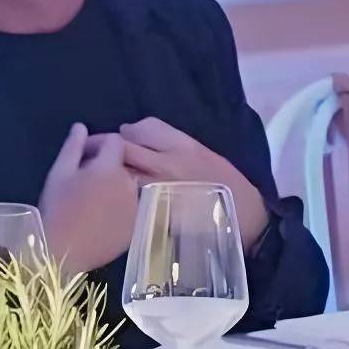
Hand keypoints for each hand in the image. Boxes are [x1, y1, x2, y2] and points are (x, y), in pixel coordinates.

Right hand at [38, 122, 143, 272]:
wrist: (63, 251)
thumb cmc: (57, 208)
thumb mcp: (59, 172)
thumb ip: (73, 146)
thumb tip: (81, 126)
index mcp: (110, 167)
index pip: (115, 141)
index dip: (98, 144)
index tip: (82, 156)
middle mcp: (129, 184)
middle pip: (122, 164)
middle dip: (106, 164)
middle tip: (83, 179)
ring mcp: (135, 207)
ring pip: (127, 186)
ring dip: (114, 185)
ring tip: (92, 199)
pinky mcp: (135, 226)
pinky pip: (130, 207)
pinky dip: (120, 206)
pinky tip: (100, 216)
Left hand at [113, 117, 270, 248]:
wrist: (242, 220)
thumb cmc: (228, 186)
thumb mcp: (206, 154)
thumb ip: (175, 145)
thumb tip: (143, 139)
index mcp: (183, 146)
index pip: (144, 127)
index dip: (131, 130)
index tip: (127, 136)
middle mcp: (165, 164)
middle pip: (124, 147)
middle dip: (111, 148)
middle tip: (106, 154)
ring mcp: (155, 190)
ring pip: (119, 174)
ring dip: (110, 173)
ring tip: (108, 178)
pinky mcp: (150, 214)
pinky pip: (125, 201)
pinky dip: (118, 198)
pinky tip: (118, 200)